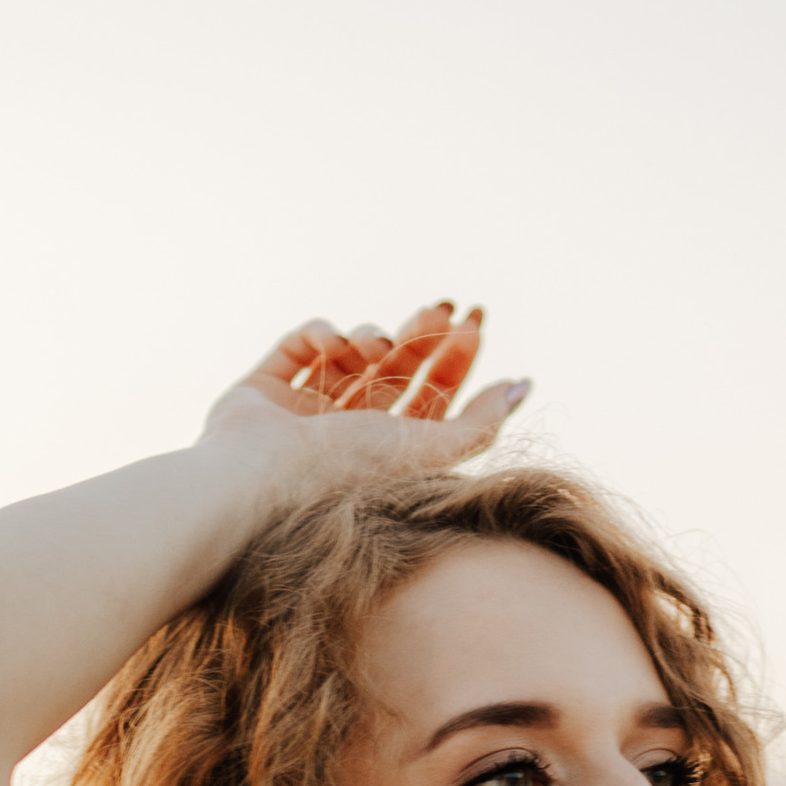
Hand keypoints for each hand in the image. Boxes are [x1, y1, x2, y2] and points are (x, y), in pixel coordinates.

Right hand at [201, 301, 528, 485]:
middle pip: (397, 369)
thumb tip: (525, 385)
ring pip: (351, 353)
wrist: (259, 480)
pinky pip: (300, 345)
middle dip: (424, 334)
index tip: (476, 319)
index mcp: (388, 455)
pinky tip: (335, 341)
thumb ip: (481, 422)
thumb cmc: (345, 473)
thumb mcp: (428, 449)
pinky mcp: (264, 392)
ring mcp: (304, 412)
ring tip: (377, 344)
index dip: (457, 356)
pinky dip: (321, 332)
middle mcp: (348, 434)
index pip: (433, 396)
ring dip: (372, 336)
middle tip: (445, 305)